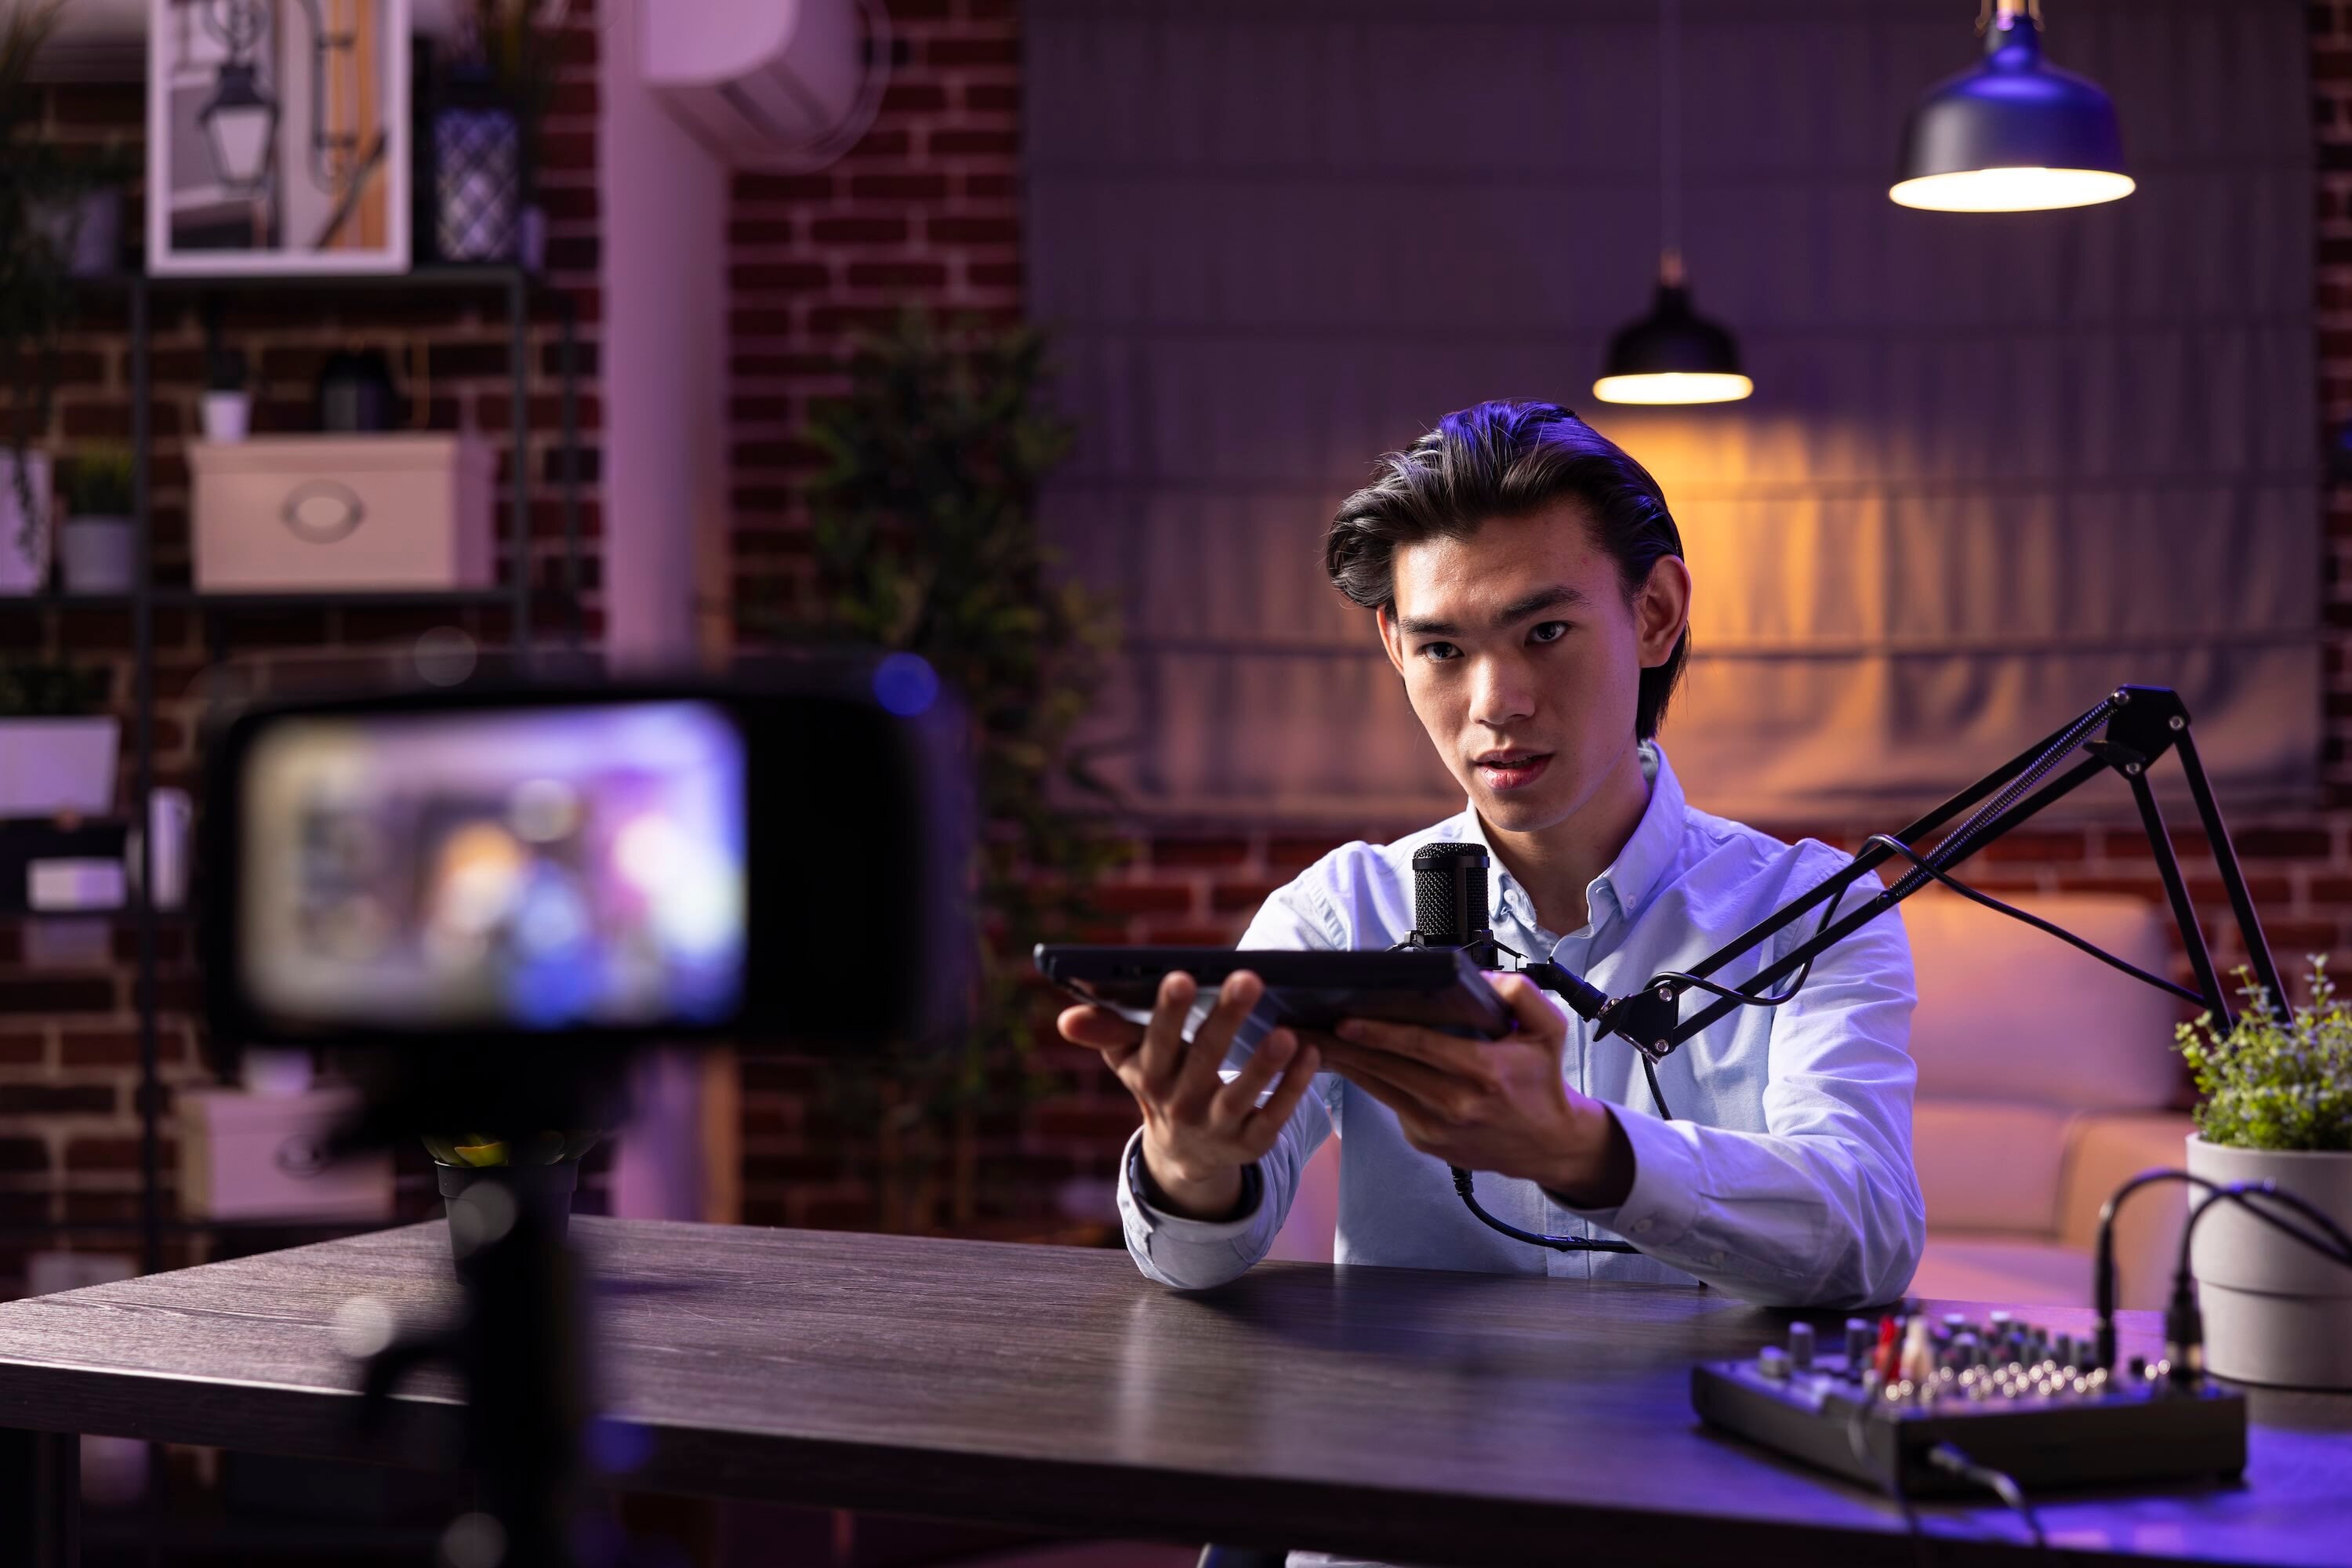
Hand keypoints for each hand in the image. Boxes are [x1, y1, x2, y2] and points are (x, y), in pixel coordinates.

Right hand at [1057, 970, 1323, 1220]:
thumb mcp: (1129, 1060)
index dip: (1168, 1011)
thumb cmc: (1158, 1082)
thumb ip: (1104, 1032)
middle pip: (1204, 1060)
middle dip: (1225, 1020)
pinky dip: (1294, 1088)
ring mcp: (1217, 1127)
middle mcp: (1181, 1104)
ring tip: (1286, 1032)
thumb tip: (1067, 1017)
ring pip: (1241, 1095)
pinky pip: (1274, 1117)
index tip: (1181, 976)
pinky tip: (1310, 1054)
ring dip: (1264, 1065)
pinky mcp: (1250, 1144)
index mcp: (1151, 1076)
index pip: (1157, 1041)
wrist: (1181, 1153)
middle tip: (1249, 978)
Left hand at [1314, 972, 1633, 1206]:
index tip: (1344, 1021)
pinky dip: (1367, 1081)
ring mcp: (1436, 1128)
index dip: (1379, 1034)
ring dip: (1343, 1064)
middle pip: (1387, 1069)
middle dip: (1342, 1047)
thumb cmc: (1542, 1082)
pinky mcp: (1424, 1141)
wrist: (1547, 1145)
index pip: (1421, 1047)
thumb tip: (1480, 979)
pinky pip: (1388, 1103)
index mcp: (1484, 1073)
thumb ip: (1521, 995)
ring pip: (1379, 1088)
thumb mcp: (1549, 1030)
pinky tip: (1346, 1061)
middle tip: (1303, 1027)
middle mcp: (1456, 1104)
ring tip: (1309, 1040)